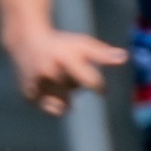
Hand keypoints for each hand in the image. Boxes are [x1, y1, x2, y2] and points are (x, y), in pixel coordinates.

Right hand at [4, 27, 125, 116]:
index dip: (99, 88)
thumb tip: (124, 58)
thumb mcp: (81, 44)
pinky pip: (49, 108)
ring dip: (64, 95)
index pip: (90, 81)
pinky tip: (47, 87)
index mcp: (64, 58)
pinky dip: (52, 101)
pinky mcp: (28, 95)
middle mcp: (48, 72)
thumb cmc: (60, 44)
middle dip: (75, 85)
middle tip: (67, 72)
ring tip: (57, 80)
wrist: (25, 42)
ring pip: (62, 103)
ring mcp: (36, 85)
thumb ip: (102, 53)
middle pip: (74, 92)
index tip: (101, 91)